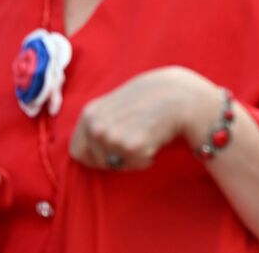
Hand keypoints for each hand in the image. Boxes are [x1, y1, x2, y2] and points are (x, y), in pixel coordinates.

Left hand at [69, 66, 217, 171]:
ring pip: (116, 165)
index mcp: (90, 114)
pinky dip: (146, 159)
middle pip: (96, 162)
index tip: (112, 152)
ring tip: (147, 137)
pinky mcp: (131, 148)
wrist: (181, 94)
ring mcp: (112, 138)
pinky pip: (135, 165)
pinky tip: (156, 140)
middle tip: (134, 144)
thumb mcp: (117, 101)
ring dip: (131, 158)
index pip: (77, 151)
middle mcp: (96, 127)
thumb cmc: (153, 96)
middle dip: (114, 159)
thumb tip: (90, 139)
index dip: (95, 156)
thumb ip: (101, 119)